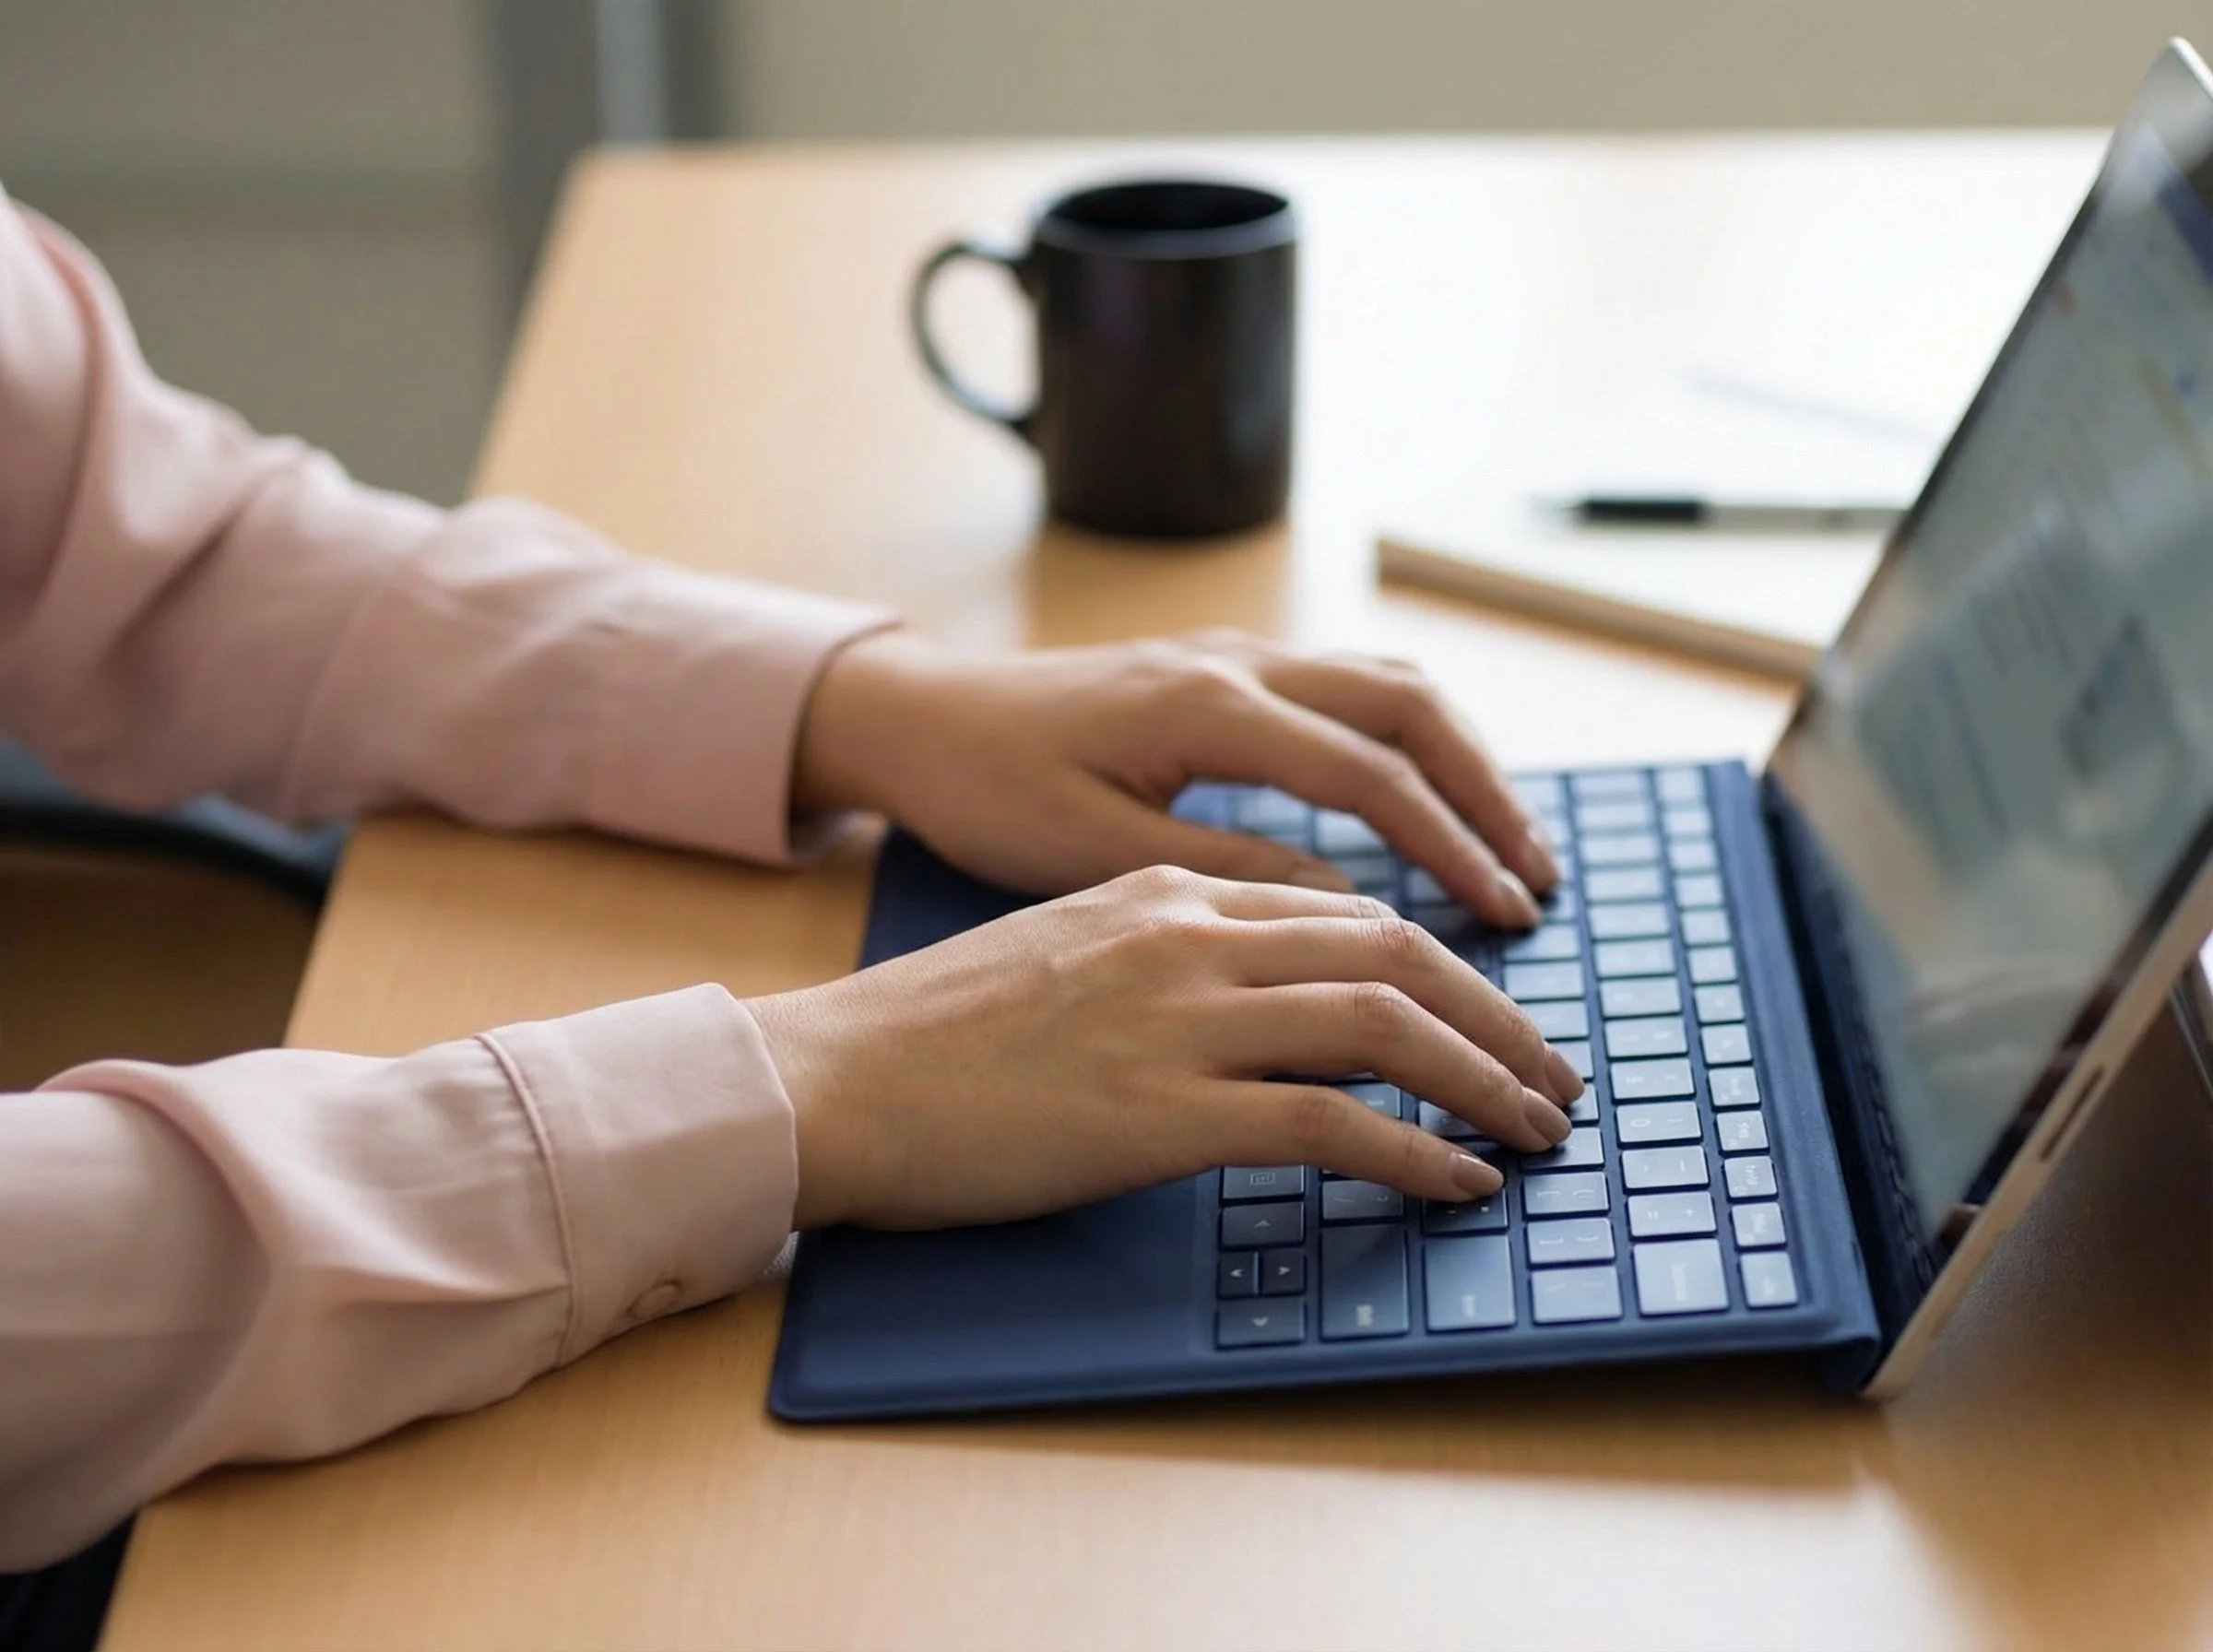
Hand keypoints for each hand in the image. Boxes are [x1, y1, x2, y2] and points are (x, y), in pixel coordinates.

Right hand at [747, 867, 1582, 1229]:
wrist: (834, 1076)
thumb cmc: (933, 1035)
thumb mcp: (1064, 954)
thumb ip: (1167, 960)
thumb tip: (1259, 1007)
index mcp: (1166, 891)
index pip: (1348, 911)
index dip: (1446, 967)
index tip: (1493, 1019)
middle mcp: (1187, 935)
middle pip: (1394, 951)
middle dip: (1496, 1017)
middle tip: (1554, 1078)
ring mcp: (1176, 1019)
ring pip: (1383, 1024)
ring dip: (1482, 1079)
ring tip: (1533, 1131)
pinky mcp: (1158, 1111)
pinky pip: (1328, 1125)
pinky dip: (1413, 1153)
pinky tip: (1456, 1182)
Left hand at [794, 628, 1558, 927]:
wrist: (920, 715)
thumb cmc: (987, 789)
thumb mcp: (1095, 852)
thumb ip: (1228, 872)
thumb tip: (1351, 906)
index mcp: (1209, 709)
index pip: (1370, 774)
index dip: (1450, 846)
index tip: (1505, 913)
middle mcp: (1239, 664)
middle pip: (1411, 706)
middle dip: (1488, 793)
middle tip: (1538, 881)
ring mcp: (1237, 656)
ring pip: (1391, 684)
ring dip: (1462, 759)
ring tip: (1510, 845)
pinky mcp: (1225, 670)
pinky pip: (1351, 687)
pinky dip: (1411, 740)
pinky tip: (1430, 801)